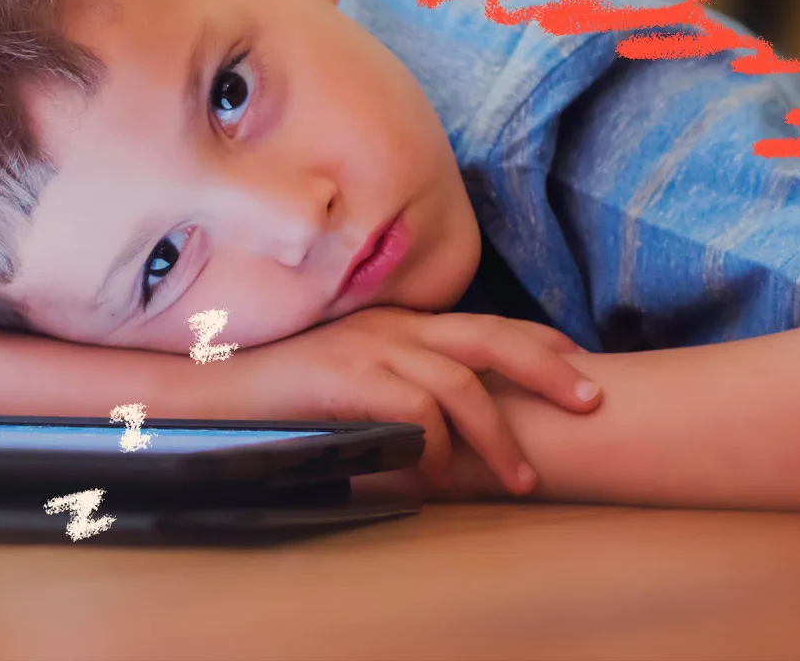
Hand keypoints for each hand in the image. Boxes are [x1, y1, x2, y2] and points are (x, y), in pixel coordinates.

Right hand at [220, 308, 600, 494]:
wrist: (207, 389)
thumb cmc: (277, 393)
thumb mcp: (348, 379)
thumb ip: (396, 388)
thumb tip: (447, 429)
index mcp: (395, 320)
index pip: (482, 322)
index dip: (537, 343)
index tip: (578, 365)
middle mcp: (391, 324)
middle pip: (491, 337)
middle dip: (549, 370)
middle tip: (592, 403)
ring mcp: (370, 346)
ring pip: (461, 382)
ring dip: (499, 435)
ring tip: (521, 479)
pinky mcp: (348, 376)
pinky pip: (415, 410)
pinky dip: (437, 447)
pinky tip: (440, 477)